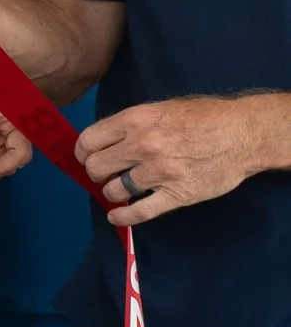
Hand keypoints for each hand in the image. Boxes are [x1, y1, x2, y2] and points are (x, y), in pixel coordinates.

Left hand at [77, 95, 284, 224]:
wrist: (242, 134)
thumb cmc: (203, 117)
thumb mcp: (160, 109)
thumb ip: (131, 124)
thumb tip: (105, 140)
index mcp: (135, 120)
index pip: (89, 140)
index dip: (83, 152)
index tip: (86, 157)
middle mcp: (142, 145)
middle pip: (96, 167)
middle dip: (96, 172)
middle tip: (105, 173)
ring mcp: (159, 172)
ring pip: (114, 190)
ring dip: (113, 191)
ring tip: (120, 188)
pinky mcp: (177, 194)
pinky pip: (140, 211)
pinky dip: (123, 217)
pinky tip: (116, 216)